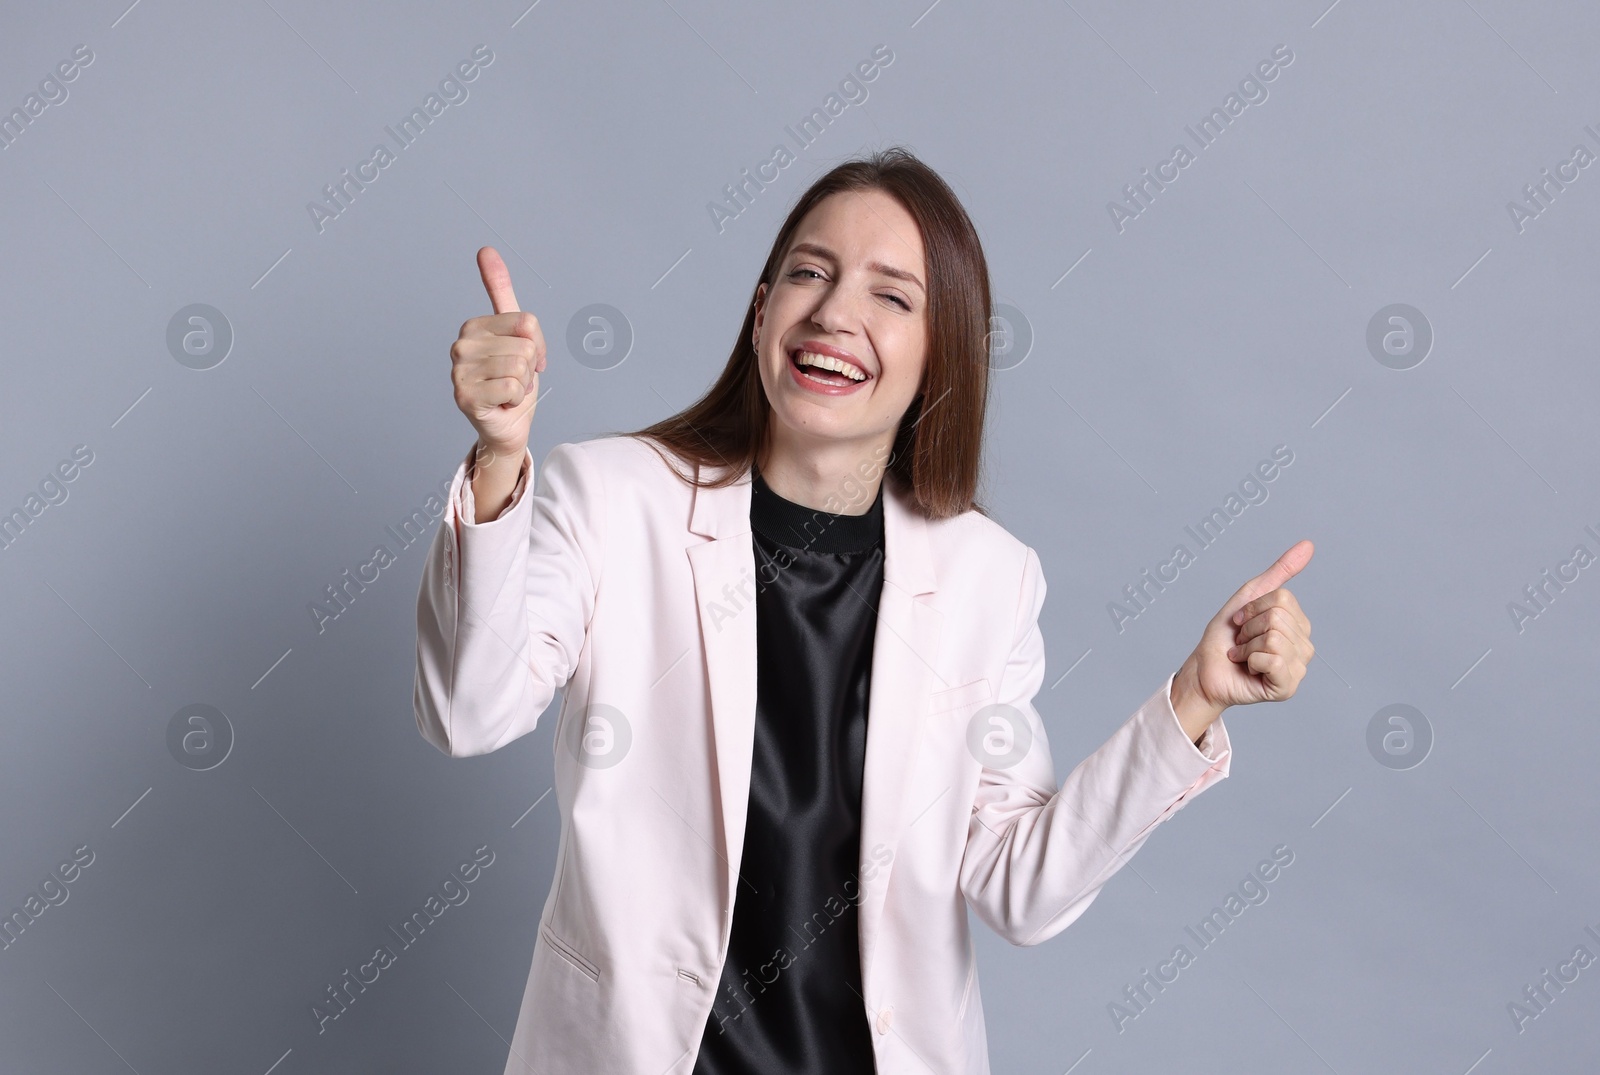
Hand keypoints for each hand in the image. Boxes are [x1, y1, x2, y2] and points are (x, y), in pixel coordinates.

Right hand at [450, 246, 545, 461]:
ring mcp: (459, 371)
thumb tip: (486, 249)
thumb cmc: (512, 381)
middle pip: (525, 345)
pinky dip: (515, 400)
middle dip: (529, 368)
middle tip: (514, 380)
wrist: (506, 426)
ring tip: (506, 392)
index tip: (526, 359)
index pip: (528, 322)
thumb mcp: (516, 334)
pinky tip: (501, 404)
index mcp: (473, 326)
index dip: (537, 345)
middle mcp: (461, 345)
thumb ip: (501, 292)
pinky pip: (513, 386)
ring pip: (520, 366)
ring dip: (522, 385)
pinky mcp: (465, 396)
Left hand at [1171, 540, 1314, 741]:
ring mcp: (1298, 668)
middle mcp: (1304, 646)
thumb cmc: (1224, 638)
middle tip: (1241, 642)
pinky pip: (1274, 660)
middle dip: (1248, 628)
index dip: (1252, 608)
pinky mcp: (1288, 687)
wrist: (1204, 671)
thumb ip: (1279, 573)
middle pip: (1278, 617)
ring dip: (1247, 646)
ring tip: (1243, 656)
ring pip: (1275, 637)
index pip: (1282, 599)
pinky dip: (1251, 661)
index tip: (1241, 623)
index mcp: (1298, 624)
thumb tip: (1308, 545)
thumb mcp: (1249, 598)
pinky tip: (1249, 669)